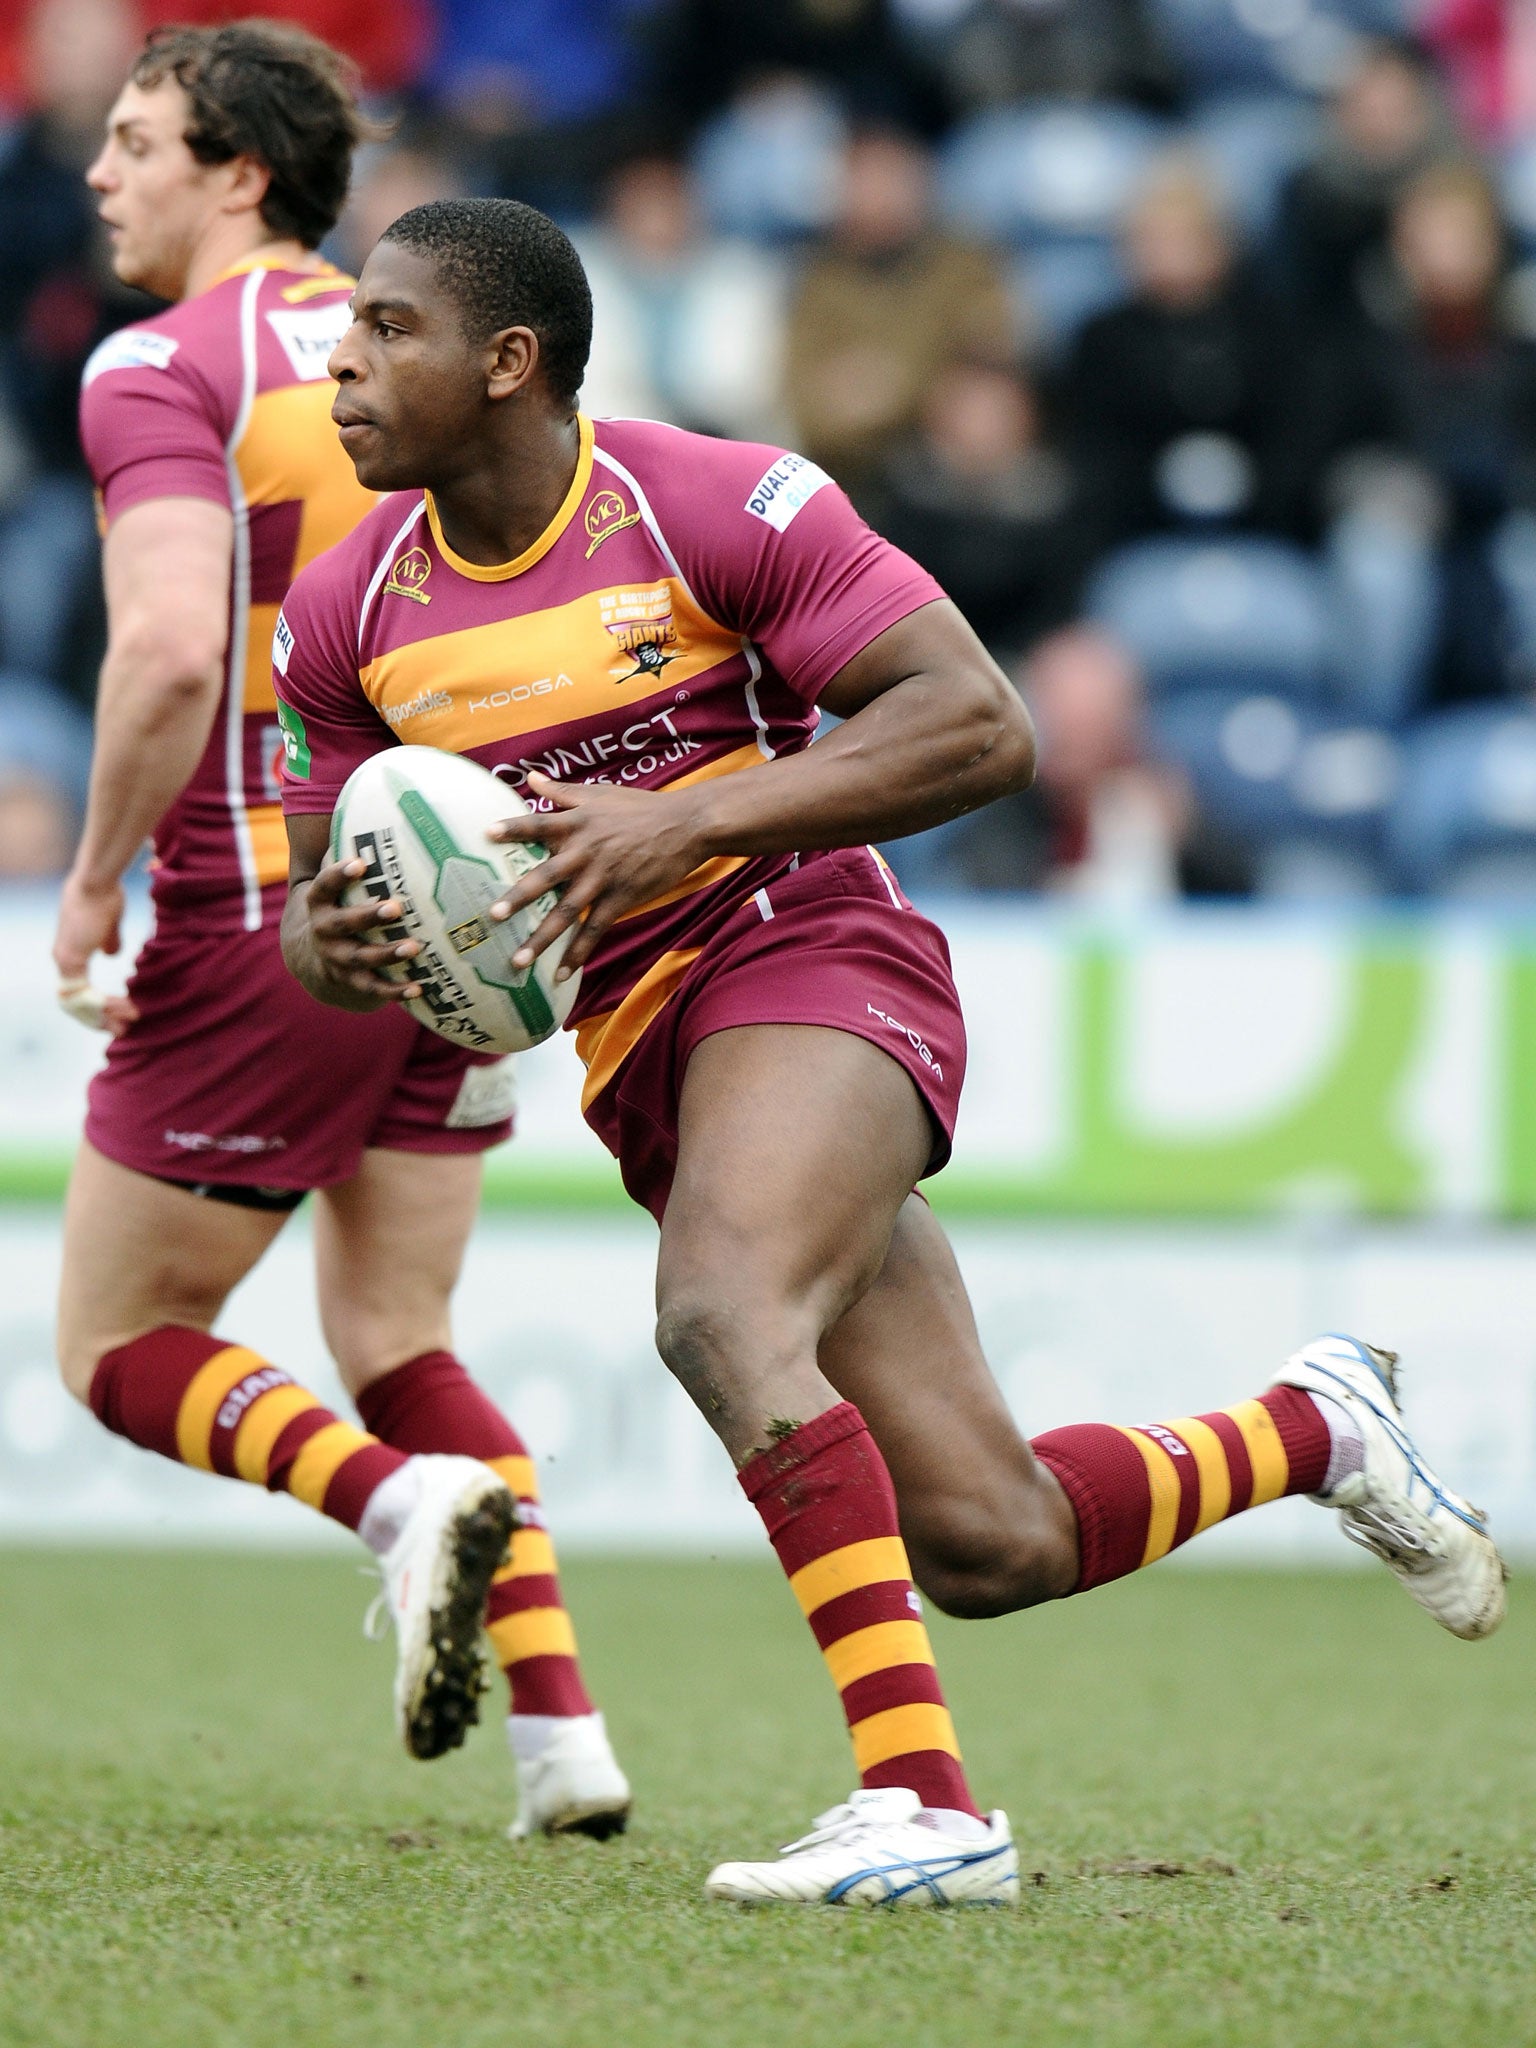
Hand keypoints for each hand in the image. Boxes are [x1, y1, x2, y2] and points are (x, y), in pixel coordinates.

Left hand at [53, 871, 137, 1034]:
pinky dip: (105, 1005)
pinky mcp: (72, 958)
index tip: (122, 1011)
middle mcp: (62, 959)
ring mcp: (64, 960)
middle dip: (101, 1019)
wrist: (97, 881)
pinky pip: (85, 993)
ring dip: (106, 1015)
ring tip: (130, 1020)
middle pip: (77, 1003)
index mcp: (69, 952)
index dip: (98, 1005)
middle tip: (123, 1029)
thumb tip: (112, 954)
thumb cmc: (106, 894)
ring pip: (81, 1002)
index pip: (78, 989)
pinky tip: (124, 1008)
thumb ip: (110, 940)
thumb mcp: (110, 924)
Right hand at [296, 857, 423, 1007]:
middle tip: (396, 907)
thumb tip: (389, 809)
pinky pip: (373, 988)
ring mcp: (336, 958)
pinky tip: (420, 987)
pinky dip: (395, 990)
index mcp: (320, 901)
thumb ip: (354, 852)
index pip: (324, 884)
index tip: (361, 863)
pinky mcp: (352, 982)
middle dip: (368, 916)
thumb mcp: (338, 882)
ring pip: (361, 957)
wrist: (313, 959)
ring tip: (414, 947)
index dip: (339, 874)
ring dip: (387, 953)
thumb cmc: (340, 905)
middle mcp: (324, 930)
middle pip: (344, 923)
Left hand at [487, 772, 708, 979]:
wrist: (685, 827)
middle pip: (547, 876)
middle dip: (519, 896)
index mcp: (578, 823)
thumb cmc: (640, 808)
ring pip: (568, 911)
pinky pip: (595, 929)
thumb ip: (562, 791)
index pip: (538, 824)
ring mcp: (604, 877)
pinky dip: (579, 952)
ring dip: (542, 937)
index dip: (513, 828)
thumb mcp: (600, 794)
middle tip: (493, 914)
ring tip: (519, 960)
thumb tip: (530, 778)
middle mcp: (586, 851)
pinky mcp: (622, 898)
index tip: (485, 834)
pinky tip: (562, 973)